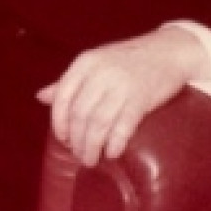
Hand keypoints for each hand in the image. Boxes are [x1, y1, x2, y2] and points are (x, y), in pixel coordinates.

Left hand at [36, 25, 210, 166]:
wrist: (170, 50)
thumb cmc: (128, 59)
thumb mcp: (94, 64)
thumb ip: (68, 81)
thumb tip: (41, 97)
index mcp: (85, 63)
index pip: (62, 96)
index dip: (59, 121)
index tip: (62, 138)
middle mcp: (100, 73)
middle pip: (80, 114)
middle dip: (76, 139)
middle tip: (78, 154)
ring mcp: (121, 85)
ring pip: (98, 123)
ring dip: (92, 146)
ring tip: (91, 159)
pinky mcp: (141, 98)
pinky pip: (123, 126)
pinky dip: (115, 142)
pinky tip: (112, 153)